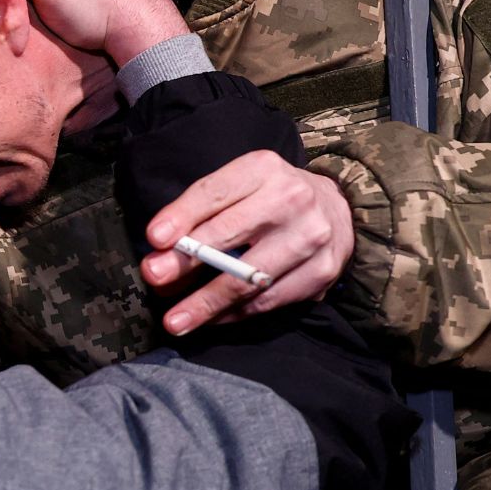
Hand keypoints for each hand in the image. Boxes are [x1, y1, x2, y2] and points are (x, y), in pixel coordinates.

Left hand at [137, 151, 353, 334]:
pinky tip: (211, 320)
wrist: (335, 210)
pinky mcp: (321, 271)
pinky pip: (268, 300)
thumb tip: (161, 247)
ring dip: (207, 302)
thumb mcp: (240, 186)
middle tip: (155, 277)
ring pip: (249, 277)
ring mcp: (310, 236)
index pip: (215, 192)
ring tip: (176, 320)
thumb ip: (202, 210)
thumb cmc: (270, 199)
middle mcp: (291, 198)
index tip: (155, 238)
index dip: (183, 215)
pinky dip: (235, 313)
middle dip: (187, 260)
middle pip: (229, 233)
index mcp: (263, 169)